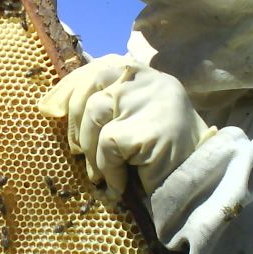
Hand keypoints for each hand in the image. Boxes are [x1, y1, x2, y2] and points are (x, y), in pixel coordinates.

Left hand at [39, 54, 216, 198]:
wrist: (202, 176)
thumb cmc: (163, 146)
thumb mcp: (133, 113)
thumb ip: (104, 100)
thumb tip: (52, 105)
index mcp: (138, 70)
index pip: (94, 69)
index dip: (68, 90)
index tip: (50, 109)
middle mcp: (144, 77)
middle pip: (89, 93)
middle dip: (77, 127)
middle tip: (80, 154)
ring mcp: (147, 100)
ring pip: (95, 116)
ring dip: (92, 151)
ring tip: (101, 173)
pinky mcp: (147, 129)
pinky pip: (108, 146)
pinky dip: (109, 170)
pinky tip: (118, 184)